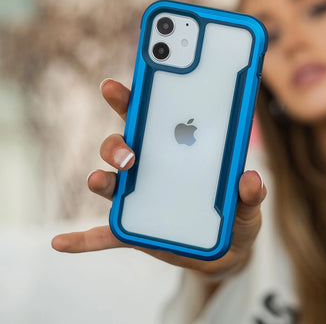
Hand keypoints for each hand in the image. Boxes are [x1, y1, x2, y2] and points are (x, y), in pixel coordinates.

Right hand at [52, 79, 266, 281]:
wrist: (226, 250)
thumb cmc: (235, 213)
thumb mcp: (248, 204)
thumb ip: (251, 193)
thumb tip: (250, 179)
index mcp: (176, 150)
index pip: (150, 117)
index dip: (130, 100)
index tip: (114, 87)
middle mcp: (152, 168)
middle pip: (123, 144)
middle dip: (118, 143)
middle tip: (130, 151)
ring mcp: (140, 199)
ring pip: (112, 181)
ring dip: (102, 179)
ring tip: (103, 180)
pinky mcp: (136, 232)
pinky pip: (104, 234)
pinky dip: (83, 238)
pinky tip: (62, 241)